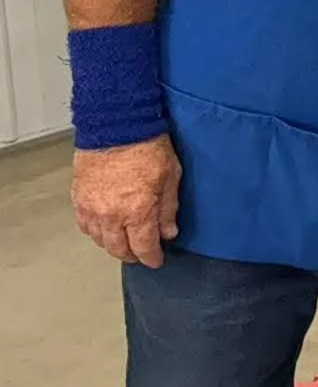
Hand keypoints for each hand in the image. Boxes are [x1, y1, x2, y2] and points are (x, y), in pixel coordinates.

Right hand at [72, 135, 181, 266]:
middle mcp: (111, 215)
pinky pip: (85, 225)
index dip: (151, 258)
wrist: (116, 125)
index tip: (156, 261)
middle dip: (132, 255)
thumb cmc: (148, 146)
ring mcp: (91, 208)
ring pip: (99, 240)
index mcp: (137, 211)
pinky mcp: (78, 198)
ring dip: (113, 244)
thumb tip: (168, 232)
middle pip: (118, 249)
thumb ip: (169, 209)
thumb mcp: (171, 176)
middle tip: (141, 253)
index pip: (143, 247)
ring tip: (125, 242)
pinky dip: (96, 231)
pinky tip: (105, 228)